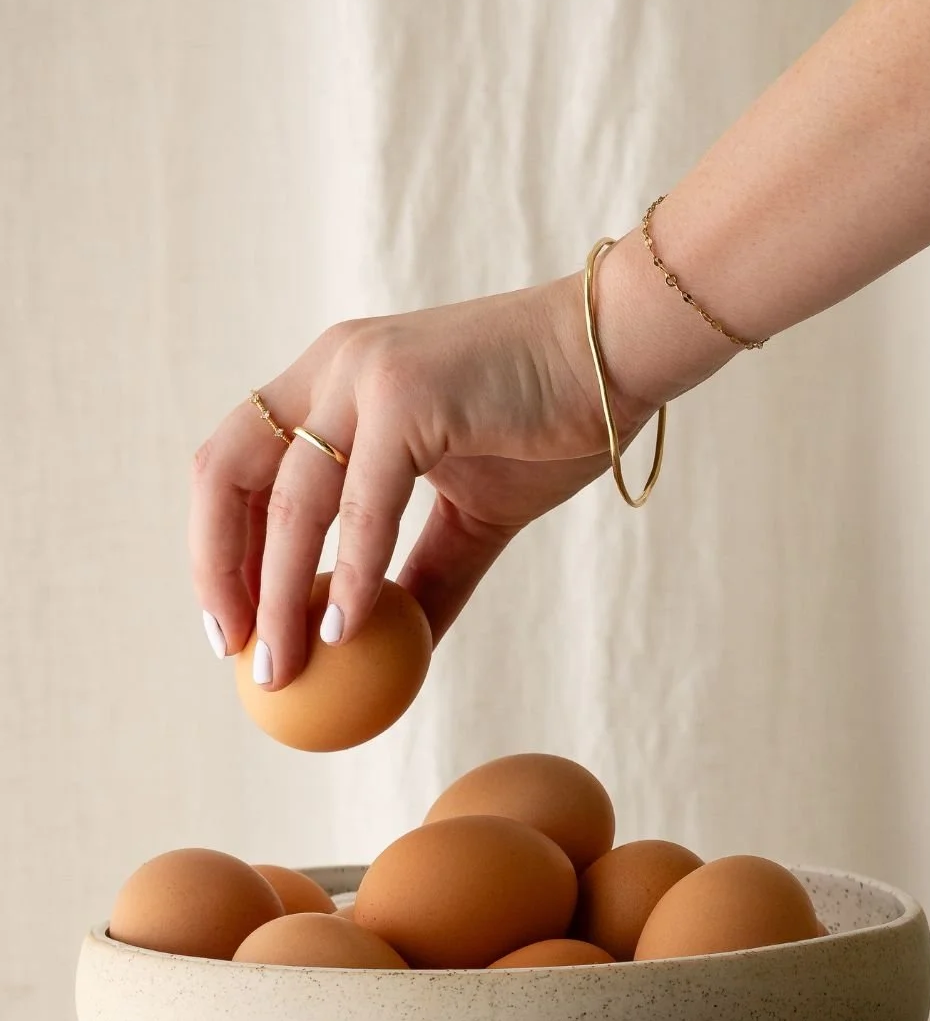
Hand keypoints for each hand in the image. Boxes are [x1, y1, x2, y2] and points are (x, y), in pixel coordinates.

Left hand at [190, 273, 646, 688]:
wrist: (623, 352)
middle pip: (228, 471)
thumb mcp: (474, 514)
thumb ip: (422, 574)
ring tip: (284, 668)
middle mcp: (332, 367)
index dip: (220, 546)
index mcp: (333, 382)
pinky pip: (363, 503)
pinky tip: (349, 632)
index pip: (241, 464)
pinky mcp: (407, 393)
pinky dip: (352, 573)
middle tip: (234, 651)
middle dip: (214, 567)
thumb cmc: (554, 423)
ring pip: (290, 499)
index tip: (234, 625)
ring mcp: (364, 373)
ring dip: (277, 595)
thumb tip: (393, 656)